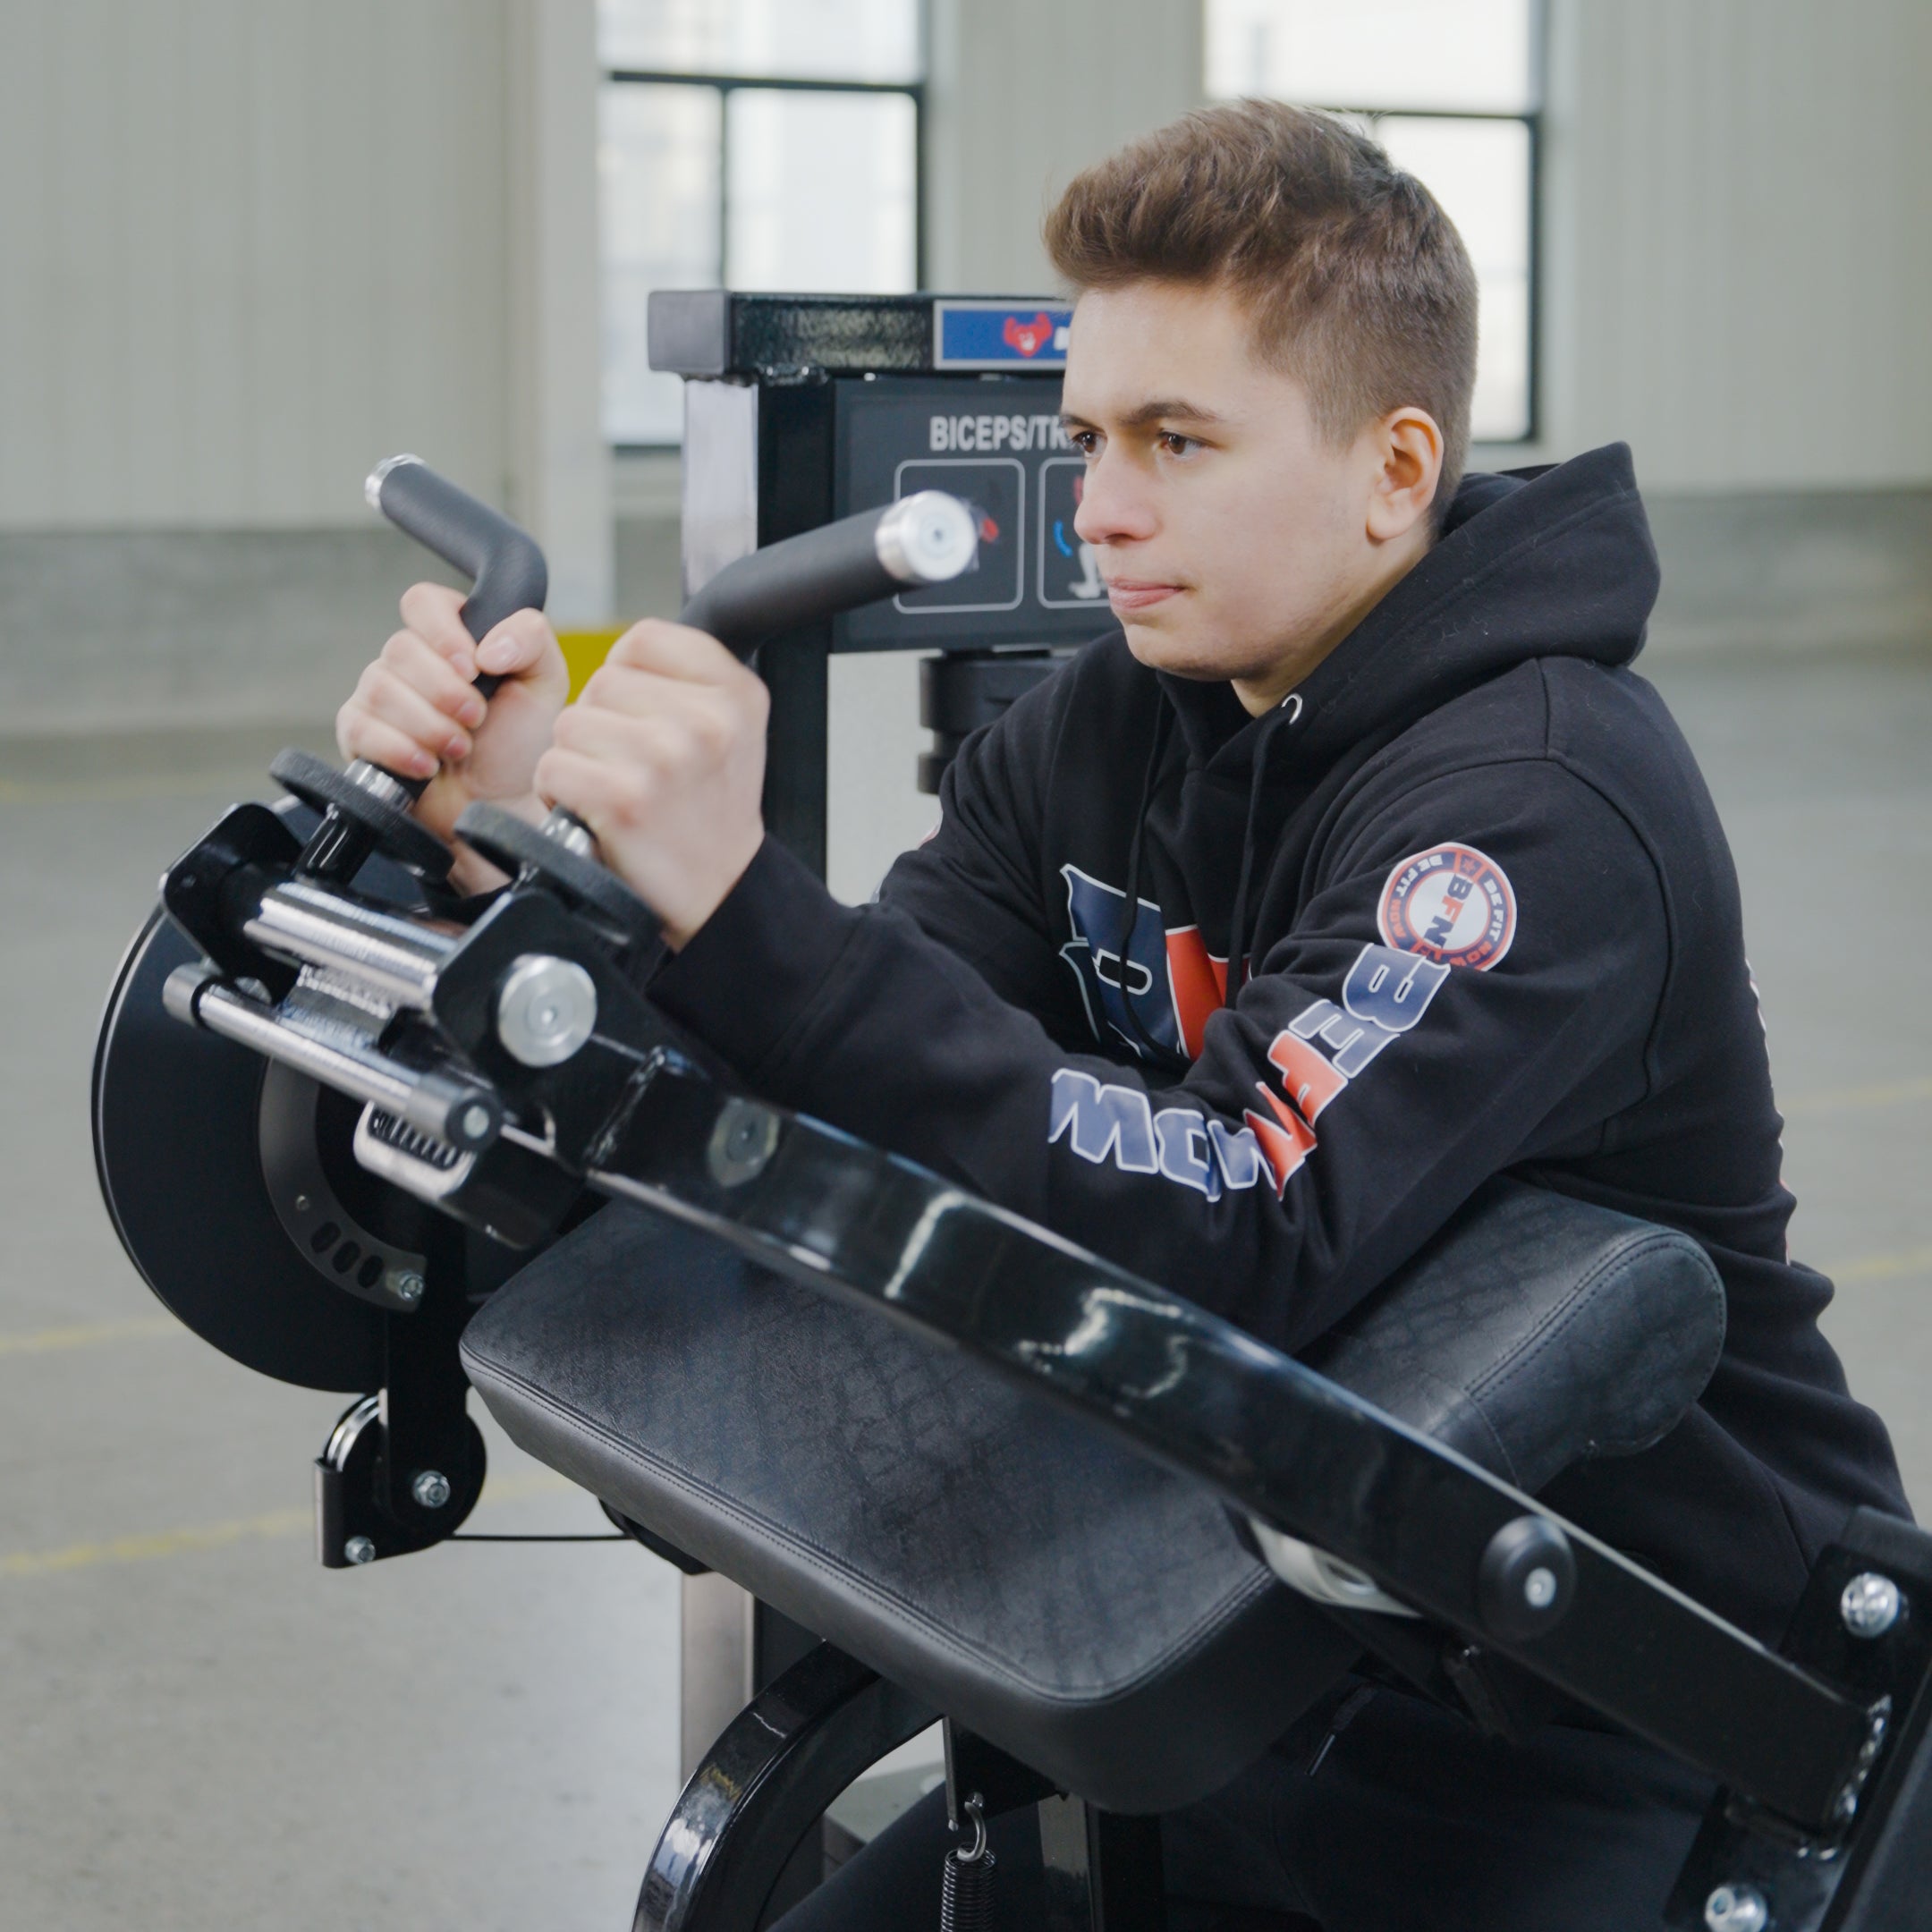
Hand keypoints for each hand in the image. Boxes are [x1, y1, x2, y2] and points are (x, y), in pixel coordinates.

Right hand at [336, 582, 567, 889]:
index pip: (422, 602)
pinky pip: (361, 728)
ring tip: (460, 748)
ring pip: (381, 688)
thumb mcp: (543, 683)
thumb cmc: (519, 743)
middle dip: (446, 692)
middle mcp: (408, 659)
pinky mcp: (359, 733)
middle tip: (476, 720)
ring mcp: (377, 694)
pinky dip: (401, 750)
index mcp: (450, 636)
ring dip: (430, 725)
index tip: (474, 668)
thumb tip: (487, 647)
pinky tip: (428, 766)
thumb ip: (531, 639)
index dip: (444, 632)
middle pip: (400, 648)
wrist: (500, 805)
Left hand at [534, 621, 768, 948]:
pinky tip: (593, 810)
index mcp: (737, 695)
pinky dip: (558, 792)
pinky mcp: (624, 798)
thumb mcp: (732, 730)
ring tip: (612, 788)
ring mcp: (665, 758)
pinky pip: (553, 766)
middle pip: (602, 681)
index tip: (642, 715)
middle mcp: (708, 722)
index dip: (627, 675)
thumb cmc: (710, 812)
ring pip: (570, 723)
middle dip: (599, 722)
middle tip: (629, 765)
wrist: (719, 892)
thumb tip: (623, 650)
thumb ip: (690, 678)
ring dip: (575, 758)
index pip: (645, 640)